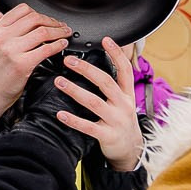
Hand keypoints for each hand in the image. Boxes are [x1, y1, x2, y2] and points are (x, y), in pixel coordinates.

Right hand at [0, 4, 71, 127]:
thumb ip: (11, 32)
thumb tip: (37, 23)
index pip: (23, 10)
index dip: (41, 13)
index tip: (50, 20)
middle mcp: (3, 37)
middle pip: (35, 18)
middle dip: (53, 21)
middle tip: (62, 27)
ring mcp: (11, 50)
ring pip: (42, 32)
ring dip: (59, 31)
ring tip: (65, 34)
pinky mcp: (22, 64)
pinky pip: (46, 49)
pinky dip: (58, 45)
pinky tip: (62, 45)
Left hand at [54, 37, 144, 169]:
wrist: (130, 150)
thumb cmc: (122, 120)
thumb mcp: (125, 100)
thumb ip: (115, 84)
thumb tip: (102, 61)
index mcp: (127, 94)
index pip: (125, 70)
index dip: (117, 54)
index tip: (105, 40)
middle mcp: (123, 105)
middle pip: (105, 82)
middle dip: (86, 70)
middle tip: (68, 60)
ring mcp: (116, 120)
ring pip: (94, 102)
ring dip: (75, 91)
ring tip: (59, 82)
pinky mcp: (107, 135)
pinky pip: (88, 126)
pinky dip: (73, 120)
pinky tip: (60, 114)